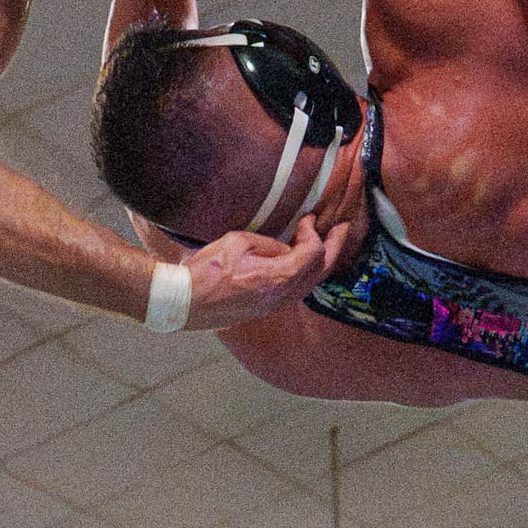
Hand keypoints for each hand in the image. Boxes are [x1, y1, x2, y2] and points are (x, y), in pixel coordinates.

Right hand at [180, 213, 349, 326]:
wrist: (184, 302)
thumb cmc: (205, 271)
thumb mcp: (238, 243)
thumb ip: (269, 244)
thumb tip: (286, 247)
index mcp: (277, 277)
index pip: (313, 253)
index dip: (315, 233)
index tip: (308, 218)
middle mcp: (282, 296)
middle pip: (321, 272)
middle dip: (335, 247)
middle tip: (343, 228)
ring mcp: (275, 306)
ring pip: (311, 284)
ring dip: (322, 262)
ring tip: (329, 244)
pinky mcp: (266, 309)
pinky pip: (297, 291)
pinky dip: (307, 274)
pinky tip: (304, 262)